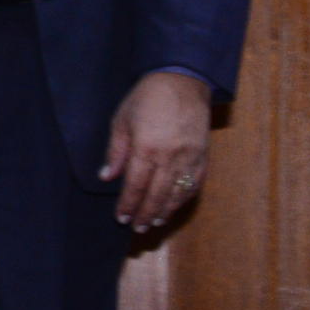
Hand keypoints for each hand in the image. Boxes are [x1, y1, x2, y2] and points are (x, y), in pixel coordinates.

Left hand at [102, 69, 212, 229]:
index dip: (128, 204)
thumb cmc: (147, 98)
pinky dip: (184, 198)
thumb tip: (107, 177)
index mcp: (146, 148)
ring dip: (166, 210)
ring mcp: (190, 157)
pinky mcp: (203, 154)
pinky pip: (195, 182)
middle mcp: (170, 156)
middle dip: (146, 213)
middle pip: (157, 194)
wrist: (182, 81)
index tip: (122, 218)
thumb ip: (115, 151)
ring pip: (178, 192)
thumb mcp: (122, 120)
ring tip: (155, 222)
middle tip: (138, 229)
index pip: (135, 185)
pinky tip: (175, 206)